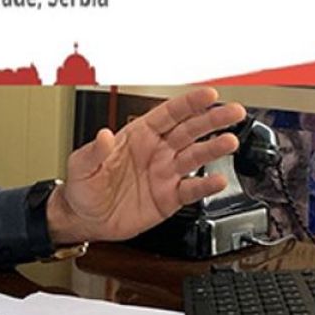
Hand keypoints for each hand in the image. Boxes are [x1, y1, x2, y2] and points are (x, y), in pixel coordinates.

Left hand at [48, 87, 245, 243]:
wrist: (85, 220)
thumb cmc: (83, 188)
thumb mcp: (81, 166)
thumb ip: (94, 151)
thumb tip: (103, 136)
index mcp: (138, 136)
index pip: (168, 114)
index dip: (189, 103)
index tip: (208, 94)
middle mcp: (157, 151)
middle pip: (190, 130)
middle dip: (212, 119)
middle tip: (233, 111)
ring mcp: (165, 174)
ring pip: (196, 156)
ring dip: (214, 149)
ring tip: (230, 142)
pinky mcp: (169, 198)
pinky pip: (192, 189)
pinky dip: (206, 185)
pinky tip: (219, 180)